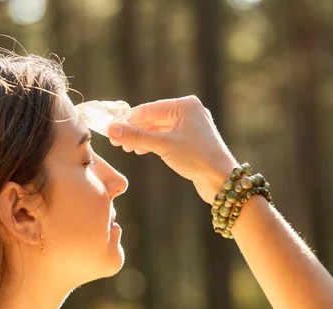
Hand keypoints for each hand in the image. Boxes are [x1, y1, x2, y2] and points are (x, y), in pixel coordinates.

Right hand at [107, 96, 237, 203]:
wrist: (222, 180)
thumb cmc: (197, 158)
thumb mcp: (163, 145)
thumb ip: (136, 136)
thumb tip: (111, 130)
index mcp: (185, 105)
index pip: (149, 109)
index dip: (128, 120)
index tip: (110, 129)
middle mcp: (189, 111)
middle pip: (153, 118)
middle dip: (134, 130)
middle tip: (115, 141)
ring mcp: (190, 126)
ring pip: (158, 129)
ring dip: (142, 138)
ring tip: (127, 148)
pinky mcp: (190, 140)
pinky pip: (166, 137)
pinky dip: (153, 143)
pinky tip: (141, 150)